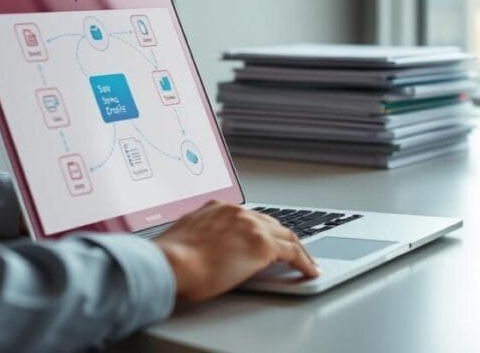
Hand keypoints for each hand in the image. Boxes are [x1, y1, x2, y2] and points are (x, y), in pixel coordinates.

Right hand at [153, 200, 318, 300]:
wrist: (169, 263)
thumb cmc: (168, 258)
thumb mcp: (183, 238)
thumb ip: (197, 236)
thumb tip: (198, 248)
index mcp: (216, 208)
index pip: (248, 217)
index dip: (261, 229)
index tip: (266, 238)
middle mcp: (237, 212)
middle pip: (270, 223)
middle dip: (283, 237)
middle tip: (292, 250)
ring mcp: (251, 227)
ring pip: (287, 235)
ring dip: (299, 250)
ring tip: (307, 262)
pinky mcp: (262, 246)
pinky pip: (293, 253)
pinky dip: (304, 262)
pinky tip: (310, 271)